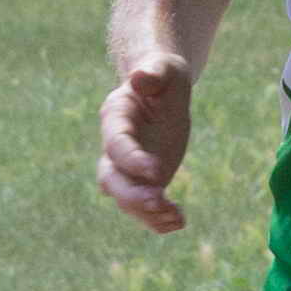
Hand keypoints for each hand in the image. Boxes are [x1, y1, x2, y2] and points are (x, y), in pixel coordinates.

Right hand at [99, 54, 192, 233]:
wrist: (162, 90)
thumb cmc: (164, 76)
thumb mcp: (165, 70)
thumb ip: (153, 73)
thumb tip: (139, 78)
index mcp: (116, 117)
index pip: (117, 144)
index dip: (133, 161)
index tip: (159, 171)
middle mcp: (115, 146)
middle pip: (111, 179)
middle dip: (132, 195)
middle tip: (160, 202)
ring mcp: (128, 167)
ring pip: (125, 199)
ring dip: (147, 212)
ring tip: (176, 217)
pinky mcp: (143, 180)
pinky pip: (143, 207)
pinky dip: (157, 219)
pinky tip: (179, 221)